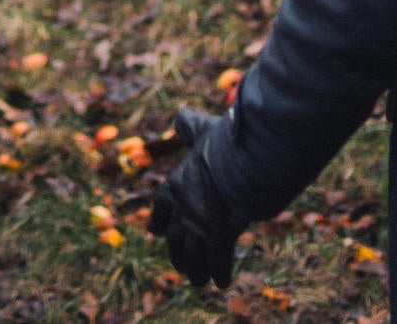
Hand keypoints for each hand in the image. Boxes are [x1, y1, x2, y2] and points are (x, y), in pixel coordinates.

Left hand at [148, 106, 244, 288]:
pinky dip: (220, 273)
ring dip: (196, 270)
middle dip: (177, 253)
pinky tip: (223, 282)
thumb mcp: (203, 131)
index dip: (159, 220)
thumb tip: (181, 113)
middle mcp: (183, 209)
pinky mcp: (220, 239)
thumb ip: (190, 125)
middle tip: (181, 265)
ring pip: (192, 259)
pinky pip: (218, 264)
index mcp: (176, 184)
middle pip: (174, 239)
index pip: (160, 207)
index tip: (156, 230)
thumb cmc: (223, 143)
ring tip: (199, 280)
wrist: (240, 161)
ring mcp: (199, 227)